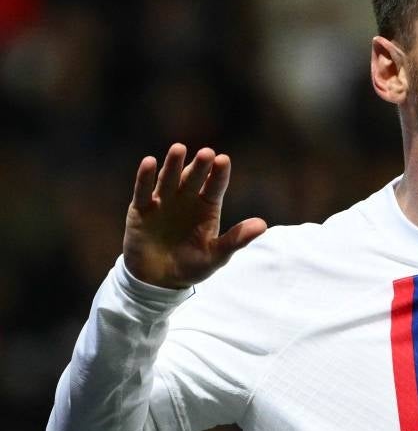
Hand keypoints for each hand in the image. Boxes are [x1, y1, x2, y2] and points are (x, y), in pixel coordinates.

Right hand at [124, 143, 266, 288]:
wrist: (158, 281)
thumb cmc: (192, 266)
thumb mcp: (216, 255)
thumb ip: (236, 239)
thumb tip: (263, 225)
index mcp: (207, 207)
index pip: (215, 186)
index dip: (219, 173)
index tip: (223, 160)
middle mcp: (186, 199)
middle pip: (194, 178)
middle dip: (200, 166)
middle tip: (207, 153)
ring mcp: (164, 201)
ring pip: (169, 178)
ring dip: (173, 164)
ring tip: (179, 149)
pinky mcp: (141, 208)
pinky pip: (143, 190)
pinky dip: (145, 177)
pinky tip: (149, 161)